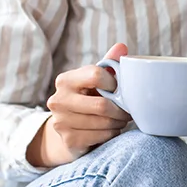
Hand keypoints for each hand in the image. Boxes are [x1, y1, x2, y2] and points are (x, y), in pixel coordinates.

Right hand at [27, 42, 131, 168]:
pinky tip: (111, 129)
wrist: (67, 128)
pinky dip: (112, 133)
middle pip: (102, 105)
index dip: (114, 83)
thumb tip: (122, 47)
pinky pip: (102, 136)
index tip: (118, 88)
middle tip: (128, 110)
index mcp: (65, 80)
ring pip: (104, 122)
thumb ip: (108, 63)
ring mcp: (61, 121)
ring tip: (120, 119)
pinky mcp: (69, 139)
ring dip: (118, 122)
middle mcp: (58, 100)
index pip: (96, 75)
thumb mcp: (94, 80)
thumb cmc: (86, 98)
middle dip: (121, 109)